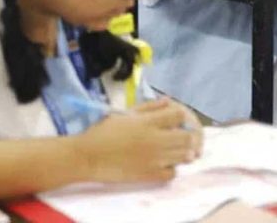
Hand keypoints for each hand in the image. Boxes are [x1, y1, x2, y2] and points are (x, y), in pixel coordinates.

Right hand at [74, 99, 198, 183]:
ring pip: (185, 155)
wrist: (88, 157)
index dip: (179, 116)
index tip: (174, 120)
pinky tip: (162, 163)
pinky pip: (173, 173)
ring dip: (182, 151)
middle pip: (188, 137)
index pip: (179, 115)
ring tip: (171, 150)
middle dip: (186, 135)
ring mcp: (155, 159)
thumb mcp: (123, 114)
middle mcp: (155, 140)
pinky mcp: (151, 175)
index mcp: (147, 122)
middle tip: (177, 136)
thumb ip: (147, 107)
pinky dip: (171, 168)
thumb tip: (168, 102)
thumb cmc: (102, 132)